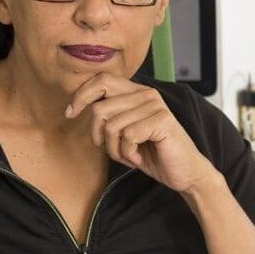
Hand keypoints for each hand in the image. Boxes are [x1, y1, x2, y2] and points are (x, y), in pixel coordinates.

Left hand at [65, 73, 214, 192]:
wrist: (185, 173)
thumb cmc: (153, 154)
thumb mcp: (124, 132)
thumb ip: (108, 116)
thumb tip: (74, 106)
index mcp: (136, 92)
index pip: (101, 80)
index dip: (80, 96)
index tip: (70, 113)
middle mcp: (146, 94)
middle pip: (100, 108)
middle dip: (97, 135)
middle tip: (112, 150)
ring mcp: (155, 105)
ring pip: (112, 126)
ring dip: (115, 150)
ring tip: (130, 155)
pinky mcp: (162, 120)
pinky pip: (128, 137)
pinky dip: (128, 154)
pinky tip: (140, 157)